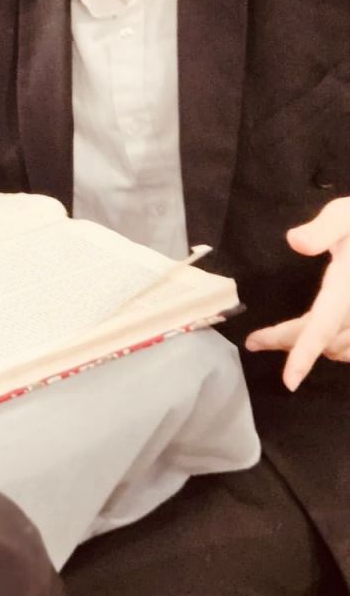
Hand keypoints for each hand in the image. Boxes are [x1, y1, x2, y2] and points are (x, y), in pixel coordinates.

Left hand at [245, 197, 349, 389]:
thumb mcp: (347, 215)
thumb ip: (323, 228)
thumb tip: (294, 242)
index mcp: (348, 287)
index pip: (324, 325)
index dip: (306, 354)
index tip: (289, 381)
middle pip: (324, 340)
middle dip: (287, 343)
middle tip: (255, 341)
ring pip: (341, 348)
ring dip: (313, 347)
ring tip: (281, 338)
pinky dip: (337, 347)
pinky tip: (324, 340)